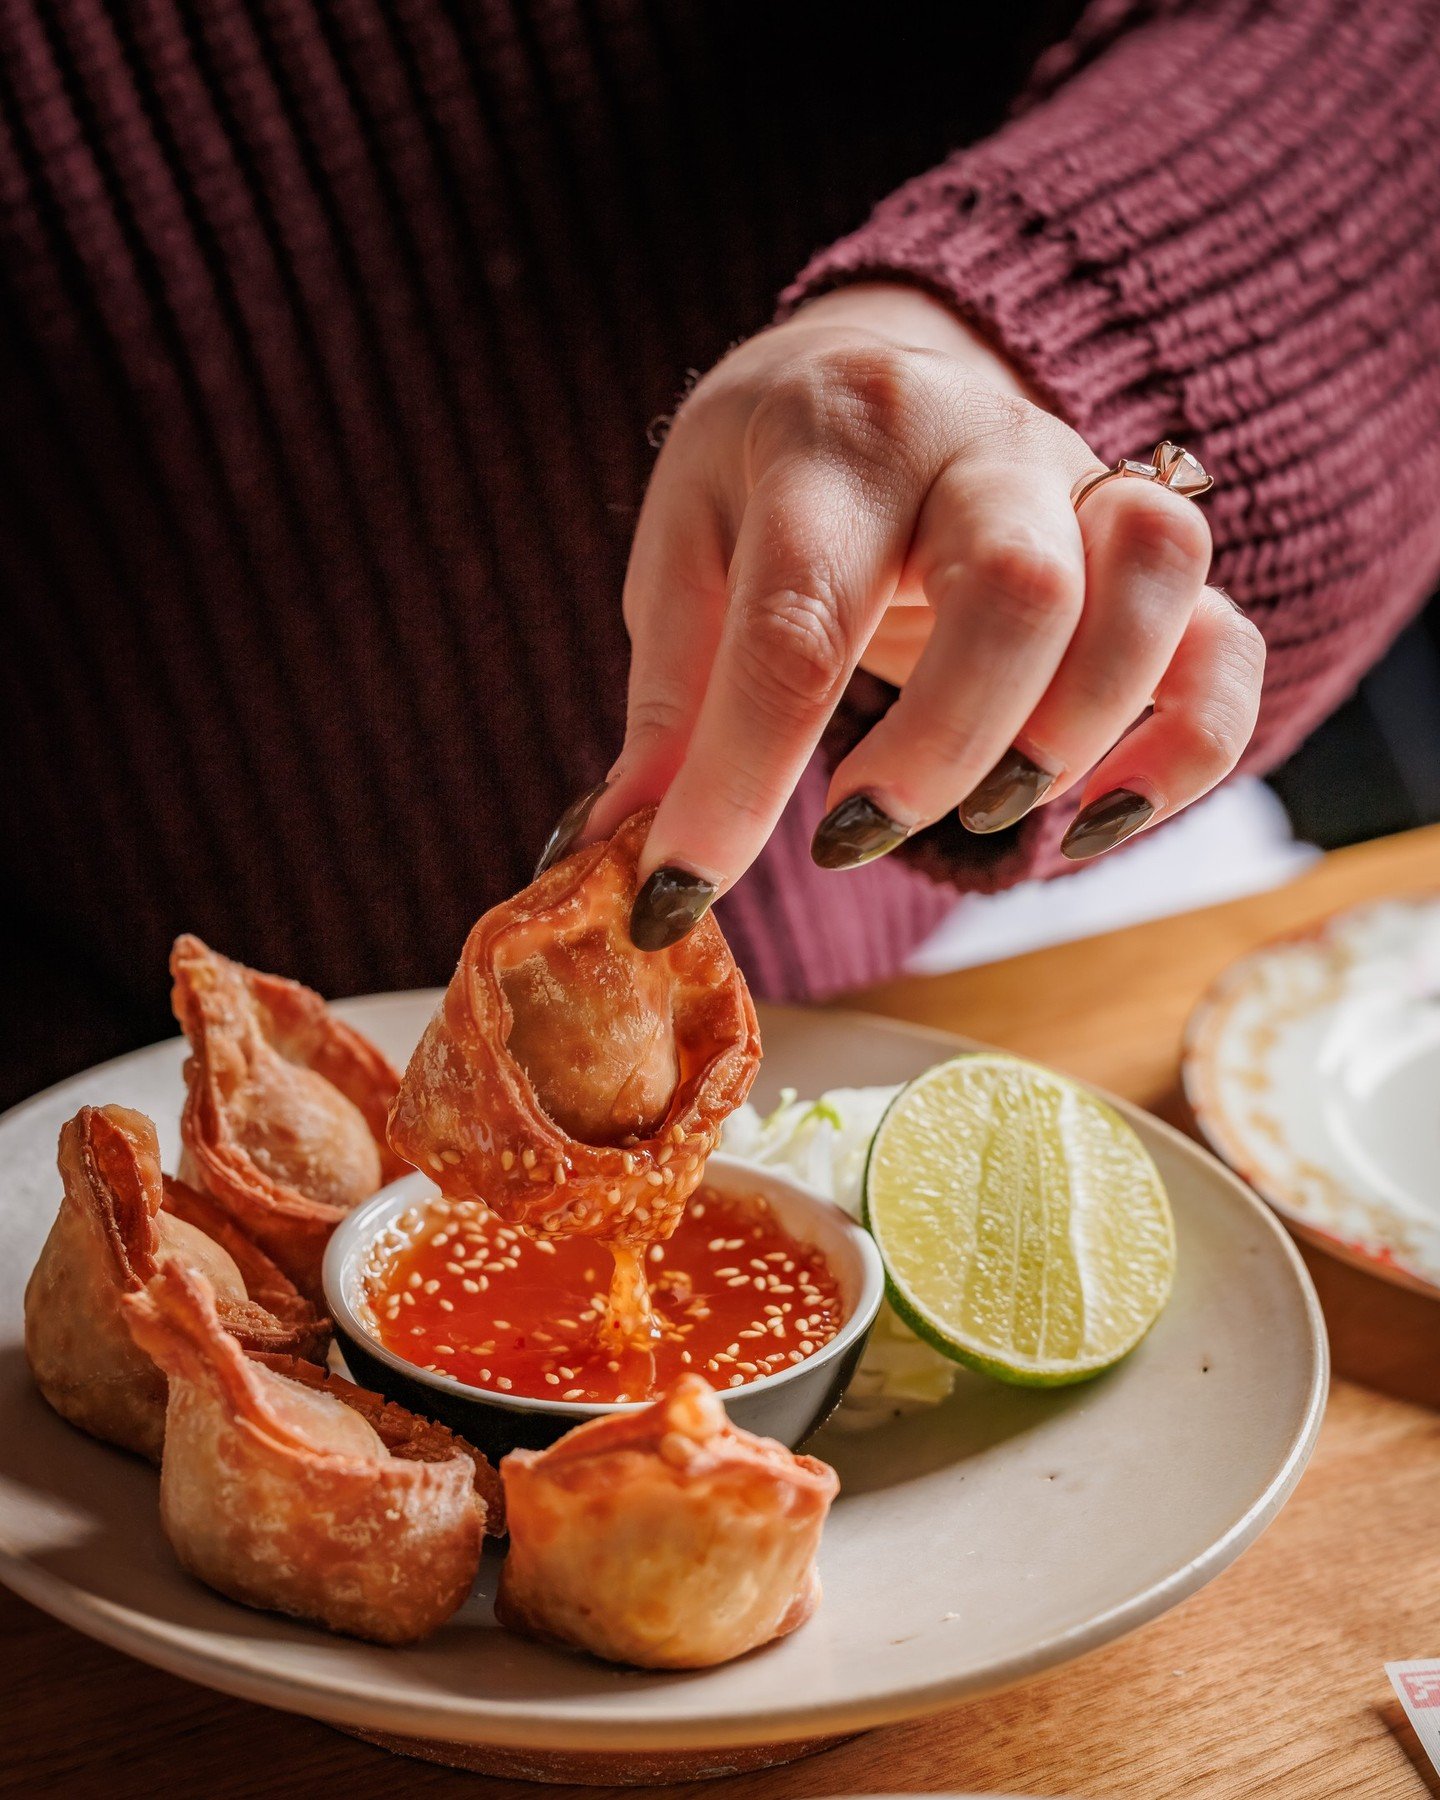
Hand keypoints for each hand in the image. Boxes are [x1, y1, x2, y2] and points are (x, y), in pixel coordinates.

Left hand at [574, 283, 1264, 948]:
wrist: (876, 368)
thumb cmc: (767, 479)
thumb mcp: (687, 562)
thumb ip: (669, 706)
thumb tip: (612, 859)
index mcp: (830, 441)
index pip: (793, 626)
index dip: (735, 784)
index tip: (677, 898)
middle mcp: (975, 441)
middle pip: (1018, 584)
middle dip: (938, 748)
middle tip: (849, 833)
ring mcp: (1083, 486)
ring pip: (1149, 583)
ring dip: (1073, 730)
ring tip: (987, 807)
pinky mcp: (1149, 552)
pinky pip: (1228, 645)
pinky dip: (1187, 751)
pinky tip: (1098, 818)